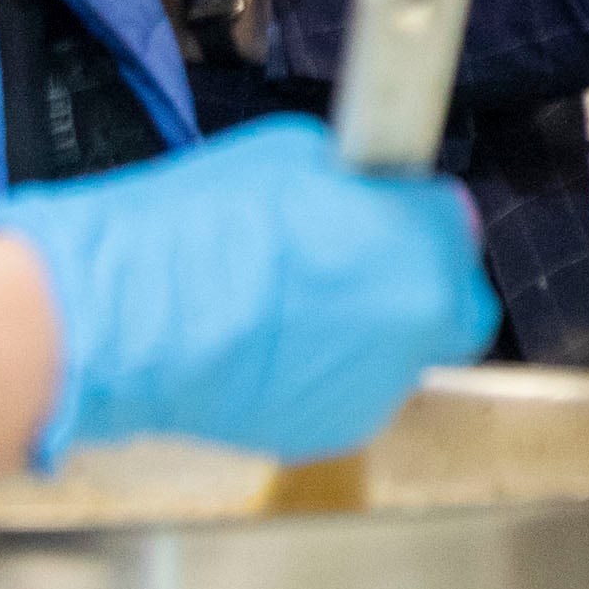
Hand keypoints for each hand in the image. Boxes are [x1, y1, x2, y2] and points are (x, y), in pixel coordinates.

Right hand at [0, 116, 496, 466]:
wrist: (132, 318)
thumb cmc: (199, 229)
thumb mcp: (295, 157)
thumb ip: (360, 184)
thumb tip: (374, 189)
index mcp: (420, 245)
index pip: (457, 223)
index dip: (420, 218)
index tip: (395, 214)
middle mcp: (419, 322)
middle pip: (451, 301)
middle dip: (418, 281)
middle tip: (361, 264)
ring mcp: (379, 386)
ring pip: (401, 353)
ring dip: (371, 332)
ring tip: (296, 311)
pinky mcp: (334, 431)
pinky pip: (352, 391)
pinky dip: (328, 373)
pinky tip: (273, 351)